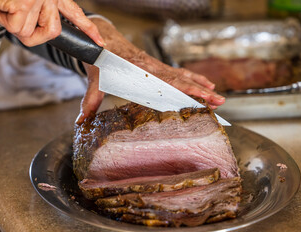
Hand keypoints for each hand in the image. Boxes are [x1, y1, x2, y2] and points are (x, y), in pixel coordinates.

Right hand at [0, 0, 104, 46]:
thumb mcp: (20, 0)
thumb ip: (34, 13)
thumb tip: (33, 30)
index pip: (74, 13)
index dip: (88, 29)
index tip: (100, 43)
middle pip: (52, 32)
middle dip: (33, 35)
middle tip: (15, 20)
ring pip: (29, 33)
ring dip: (9, 23)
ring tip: (1, 5)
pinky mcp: (24, 4)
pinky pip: (15, 28)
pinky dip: (0, 19)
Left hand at [76, 18, 224, 123]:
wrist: (102, 40)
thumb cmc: (100, 60)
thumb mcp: (94, 80)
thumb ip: (90, 101)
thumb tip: (81, 122)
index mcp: (141, 72)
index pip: (169, 82)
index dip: (186, 89)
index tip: (202, 96)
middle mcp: (152, 68)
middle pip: (181, 80)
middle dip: (201, 91)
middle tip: (219, 101)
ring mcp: (156, 66)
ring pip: (183, 75)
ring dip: (201, 85)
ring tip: (217, 95)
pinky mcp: (156, 66)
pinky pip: (178, 72)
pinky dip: (192, 78)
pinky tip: (203, 83)